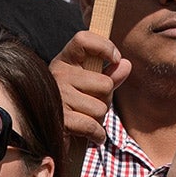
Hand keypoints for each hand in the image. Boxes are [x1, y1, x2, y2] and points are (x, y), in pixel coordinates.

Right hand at [52, 30, 128, 147]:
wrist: (49, 137)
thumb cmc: (76, 108)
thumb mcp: (92, 87)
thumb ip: (110, 76)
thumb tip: (125, 64)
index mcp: (65, 61)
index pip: (83, 39)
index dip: (104, 46)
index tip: (115, 59)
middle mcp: (58, 74)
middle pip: (104, 83)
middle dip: (105, 100)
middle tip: (92, 105)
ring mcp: (58, 96)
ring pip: (100, 107)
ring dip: (99, 119)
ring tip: (86, 119)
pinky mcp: (59, 120)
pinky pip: (92, 126)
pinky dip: (97, 135)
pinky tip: (93, 135)